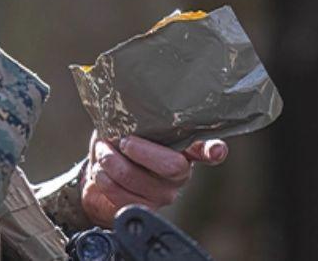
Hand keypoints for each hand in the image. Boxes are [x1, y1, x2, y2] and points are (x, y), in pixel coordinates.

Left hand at [80, 132, 227, 226]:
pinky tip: (101, 170)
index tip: (217, 150)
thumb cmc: (120, 147)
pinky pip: (120, 194)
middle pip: (171, 166)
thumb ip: (139, 121)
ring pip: (135, 177)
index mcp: (182, 149)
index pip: (206, 151)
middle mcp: (179, 174)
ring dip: (110, 160)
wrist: (101, 178)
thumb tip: (131, 109)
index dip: (213, 151)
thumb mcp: (130, 128)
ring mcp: (163, 194)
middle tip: (122, 141)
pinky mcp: (144, 209)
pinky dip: (103, 177)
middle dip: (139, 150)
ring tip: (103, 151)